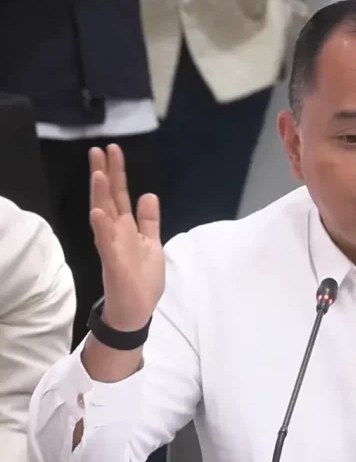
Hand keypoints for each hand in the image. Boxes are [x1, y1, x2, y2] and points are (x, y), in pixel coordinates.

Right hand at [89, 144, 164, 330]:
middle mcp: (116, 233)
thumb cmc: (142, 278)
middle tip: (98, 150)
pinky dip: (102, 228)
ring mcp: (113, 247)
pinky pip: (106, 243)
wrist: (136, 311)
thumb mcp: (152, 243)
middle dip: (104, 174)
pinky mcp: (114, 263)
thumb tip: (149, 194)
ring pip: (103, 217)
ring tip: (98, 173)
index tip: (113, 149)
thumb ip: (149, 221)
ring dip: (100, 196)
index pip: (120, 194)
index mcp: (126, 227)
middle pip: (108, 198)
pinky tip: (98, 213)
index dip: (117, 172)